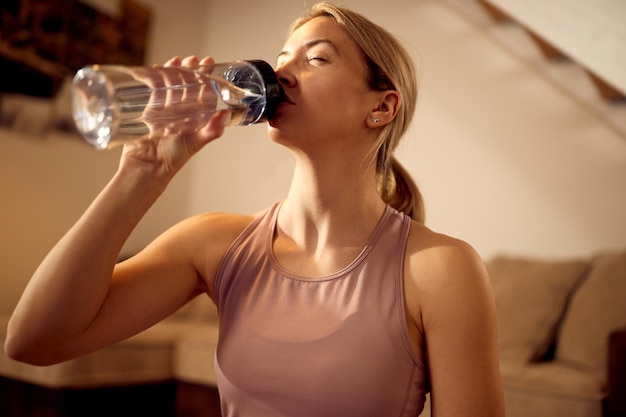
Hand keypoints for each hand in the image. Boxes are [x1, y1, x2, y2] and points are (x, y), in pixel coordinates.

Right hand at [120, 56, 229, 180]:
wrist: (147, 167)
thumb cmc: (173, 158)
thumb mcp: (195, 142)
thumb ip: (211, 130)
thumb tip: (226, 114)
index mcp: (196, 120)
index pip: (204, 94)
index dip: (207, 78)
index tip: (209, 63)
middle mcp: (183, 115)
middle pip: (188, 87)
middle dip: (190, 71)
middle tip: (192, 58)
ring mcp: (166, 113)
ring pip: (171, 87)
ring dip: (173, 72)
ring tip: (176, 60)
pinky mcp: (150, 113)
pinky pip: (154, 92)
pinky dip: (154, 79)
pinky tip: (156, 69)